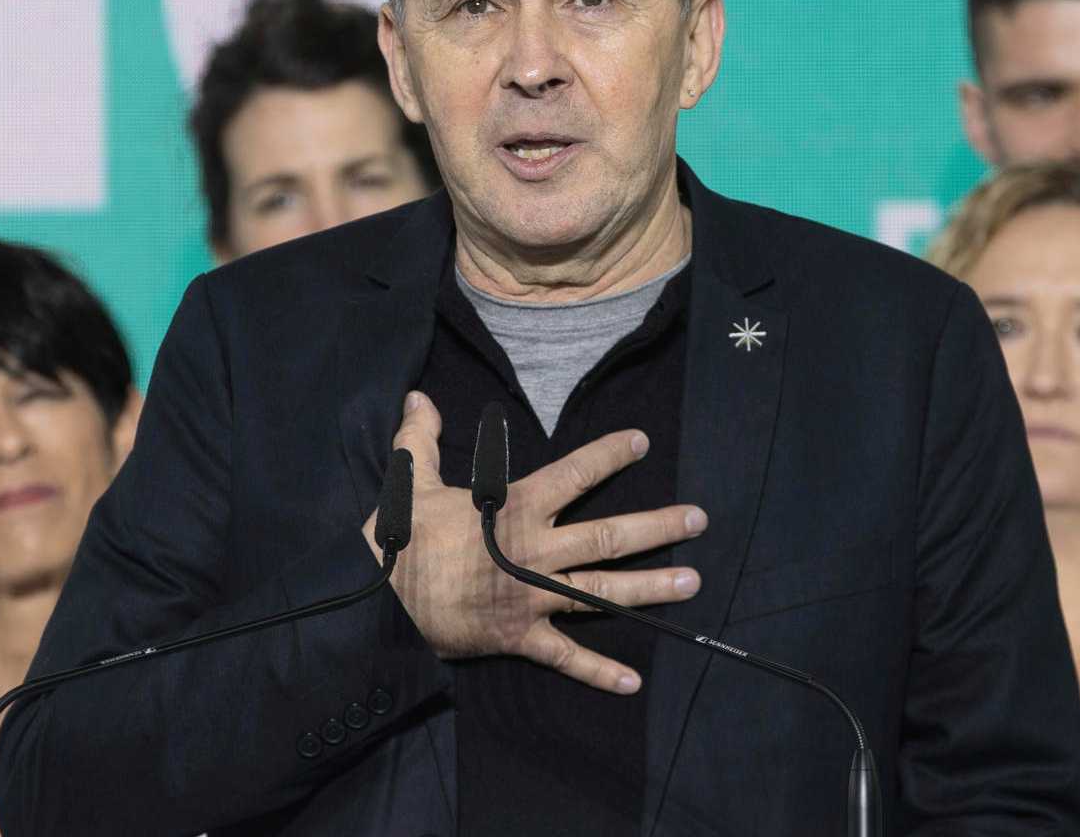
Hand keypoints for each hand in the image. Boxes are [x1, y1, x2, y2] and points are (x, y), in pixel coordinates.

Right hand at [362, 391, 707, 693]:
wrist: (380, 603)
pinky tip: (632, 682)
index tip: (641, 442)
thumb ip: (422, 439)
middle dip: (658, 526)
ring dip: (650, 588)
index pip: (573, 474)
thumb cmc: (401, 539)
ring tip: (692, 582)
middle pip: (609, 536)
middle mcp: (536, 552)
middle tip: (699, 519)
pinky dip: (598, 671)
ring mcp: (533, 599)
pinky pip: (566, 657)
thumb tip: (417, 398)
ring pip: (603, 592)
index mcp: (515, 510)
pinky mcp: (521, 637)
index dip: (609, 455)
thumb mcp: (411, 482)